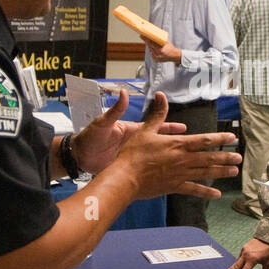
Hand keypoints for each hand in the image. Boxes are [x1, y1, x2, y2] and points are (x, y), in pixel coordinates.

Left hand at [70, 89, 186, 174]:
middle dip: (174, 144)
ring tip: (183, 163)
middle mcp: (134, 143)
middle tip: (190, 145)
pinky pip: (145, 169)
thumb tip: (124, 92)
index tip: (183, 127)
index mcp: (131, 130)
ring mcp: (132, 155)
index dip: (169, 127)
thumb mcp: (103, 123)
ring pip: (154, 157)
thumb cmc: (89, 138)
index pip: (155, 127)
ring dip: (167, 158)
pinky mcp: (127, 167)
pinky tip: (164, 176)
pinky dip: (155, 172)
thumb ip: (115, 110)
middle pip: (158, 143)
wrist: (79, 157)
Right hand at [114, 91, 238, 199]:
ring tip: (234, 172)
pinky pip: (194, 190)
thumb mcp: (145, 130)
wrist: (125, 178)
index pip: (204, 140)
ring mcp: (181, 174)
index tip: (232, 138)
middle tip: (239, 158)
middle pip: (209, 158)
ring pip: (206, 173)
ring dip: (221, 172)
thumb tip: (161, 95)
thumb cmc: (133, 154)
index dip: (220, 138)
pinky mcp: (175, 187)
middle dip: (226, 157)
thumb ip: (157, 114)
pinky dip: (206, 192)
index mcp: (178, 144)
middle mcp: (183, 160)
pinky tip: (217, 194)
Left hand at [143, 37, 181, 63]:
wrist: (174, 56)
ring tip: (147, 41)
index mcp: (161, 50)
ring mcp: (157, 58)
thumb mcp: (166, 42)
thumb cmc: (171, 48)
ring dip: (149, 45)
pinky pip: (152, 53)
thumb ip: (161, 38)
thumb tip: (155, 33)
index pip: (151, 44)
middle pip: (150, 46)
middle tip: (142, 36)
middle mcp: (158, 55)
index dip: (146, 39)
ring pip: (150, 50)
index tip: (143, 36)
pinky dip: (152, 50)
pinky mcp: (156, 60)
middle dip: (146, 41)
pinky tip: (152, 47)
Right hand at [219, 238, 268, 268]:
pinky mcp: (244, 248)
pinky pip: (238, 258)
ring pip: (235, 263)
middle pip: (235, 268)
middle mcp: (245, 256)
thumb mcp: (268, 262)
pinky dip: (235, 264)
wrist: (268, 235)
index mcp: (252, 259)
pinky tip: (232, 268)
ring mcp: (243, 251)